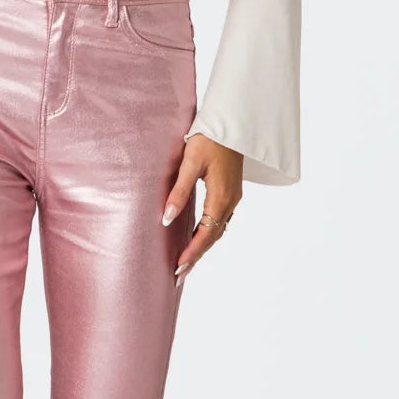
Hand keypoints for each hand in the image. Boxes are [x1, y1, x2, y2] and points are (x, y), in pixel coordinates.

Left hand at [163, 136, 242, 280]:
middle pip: (213, 237)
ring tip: (187, 262)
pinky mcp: (231, 191)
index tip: (178, 268)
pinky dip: (209, 234)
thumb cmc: (209, 139)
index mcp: (221, 197)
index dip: (192, 252)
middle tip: (179, 275)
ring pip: (218, 230)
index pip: (205, 234)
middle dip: (196, 256)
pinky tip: (199, 238)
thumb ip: (179, 192)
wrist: (232, 122)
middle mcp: (230, 201)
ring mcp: (233, 197)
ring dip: (203, 247)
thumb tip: (165, 218)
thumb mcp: (190, 164)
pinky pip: (221, 220)